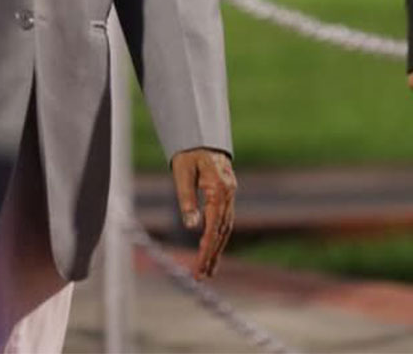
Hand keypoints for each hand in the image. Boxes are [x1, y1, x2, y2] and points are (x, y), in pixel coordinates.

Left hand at [170, 148, 235, 278]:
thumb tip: (191, 226)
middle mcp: (228, 194)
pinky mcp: (227, 195)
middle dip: (212, 255)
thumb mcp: (182, 172)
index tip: (198, 267)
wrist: (202, 135)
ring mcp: (230, 194)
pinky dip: (219, 237)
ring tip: (208, 271)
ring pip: (225, 228)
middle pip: (222, 231)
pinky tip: (212, 249)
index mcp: (219, 188)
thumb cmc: (189, 153)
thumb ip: (186, 198)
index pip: (213, 226)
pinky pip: (225, 220)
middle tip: (202, 277)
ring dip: (217, 250)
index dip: (206, 249)